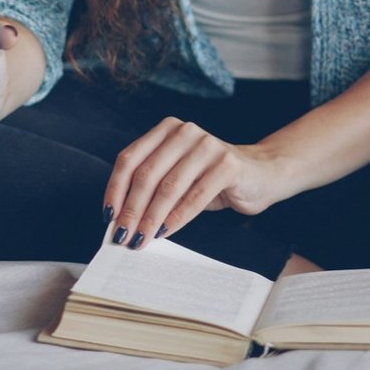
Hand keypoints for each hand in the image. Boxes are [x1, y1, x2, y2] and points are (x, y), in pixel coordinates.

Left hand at [104, 117, 285, 248]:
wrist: (262, 175)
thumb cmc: (212, 179)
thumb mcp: (178, 176)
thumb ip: (153, 187)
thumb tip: (121, 219)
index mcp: (166, 130)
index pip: (129, 159)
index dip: (115, 189)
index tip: (107, 216)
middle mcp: (185, 132)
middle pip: (147, 174)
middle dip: (131, 209)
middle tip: (122, 236)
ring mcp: (207, 145)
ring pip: (169, 186)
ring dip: (151, 218)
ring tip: (142, 239)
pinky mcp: (227, 163)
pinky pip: (196, 195)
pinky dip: (177, 218)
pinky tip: (166, 232)